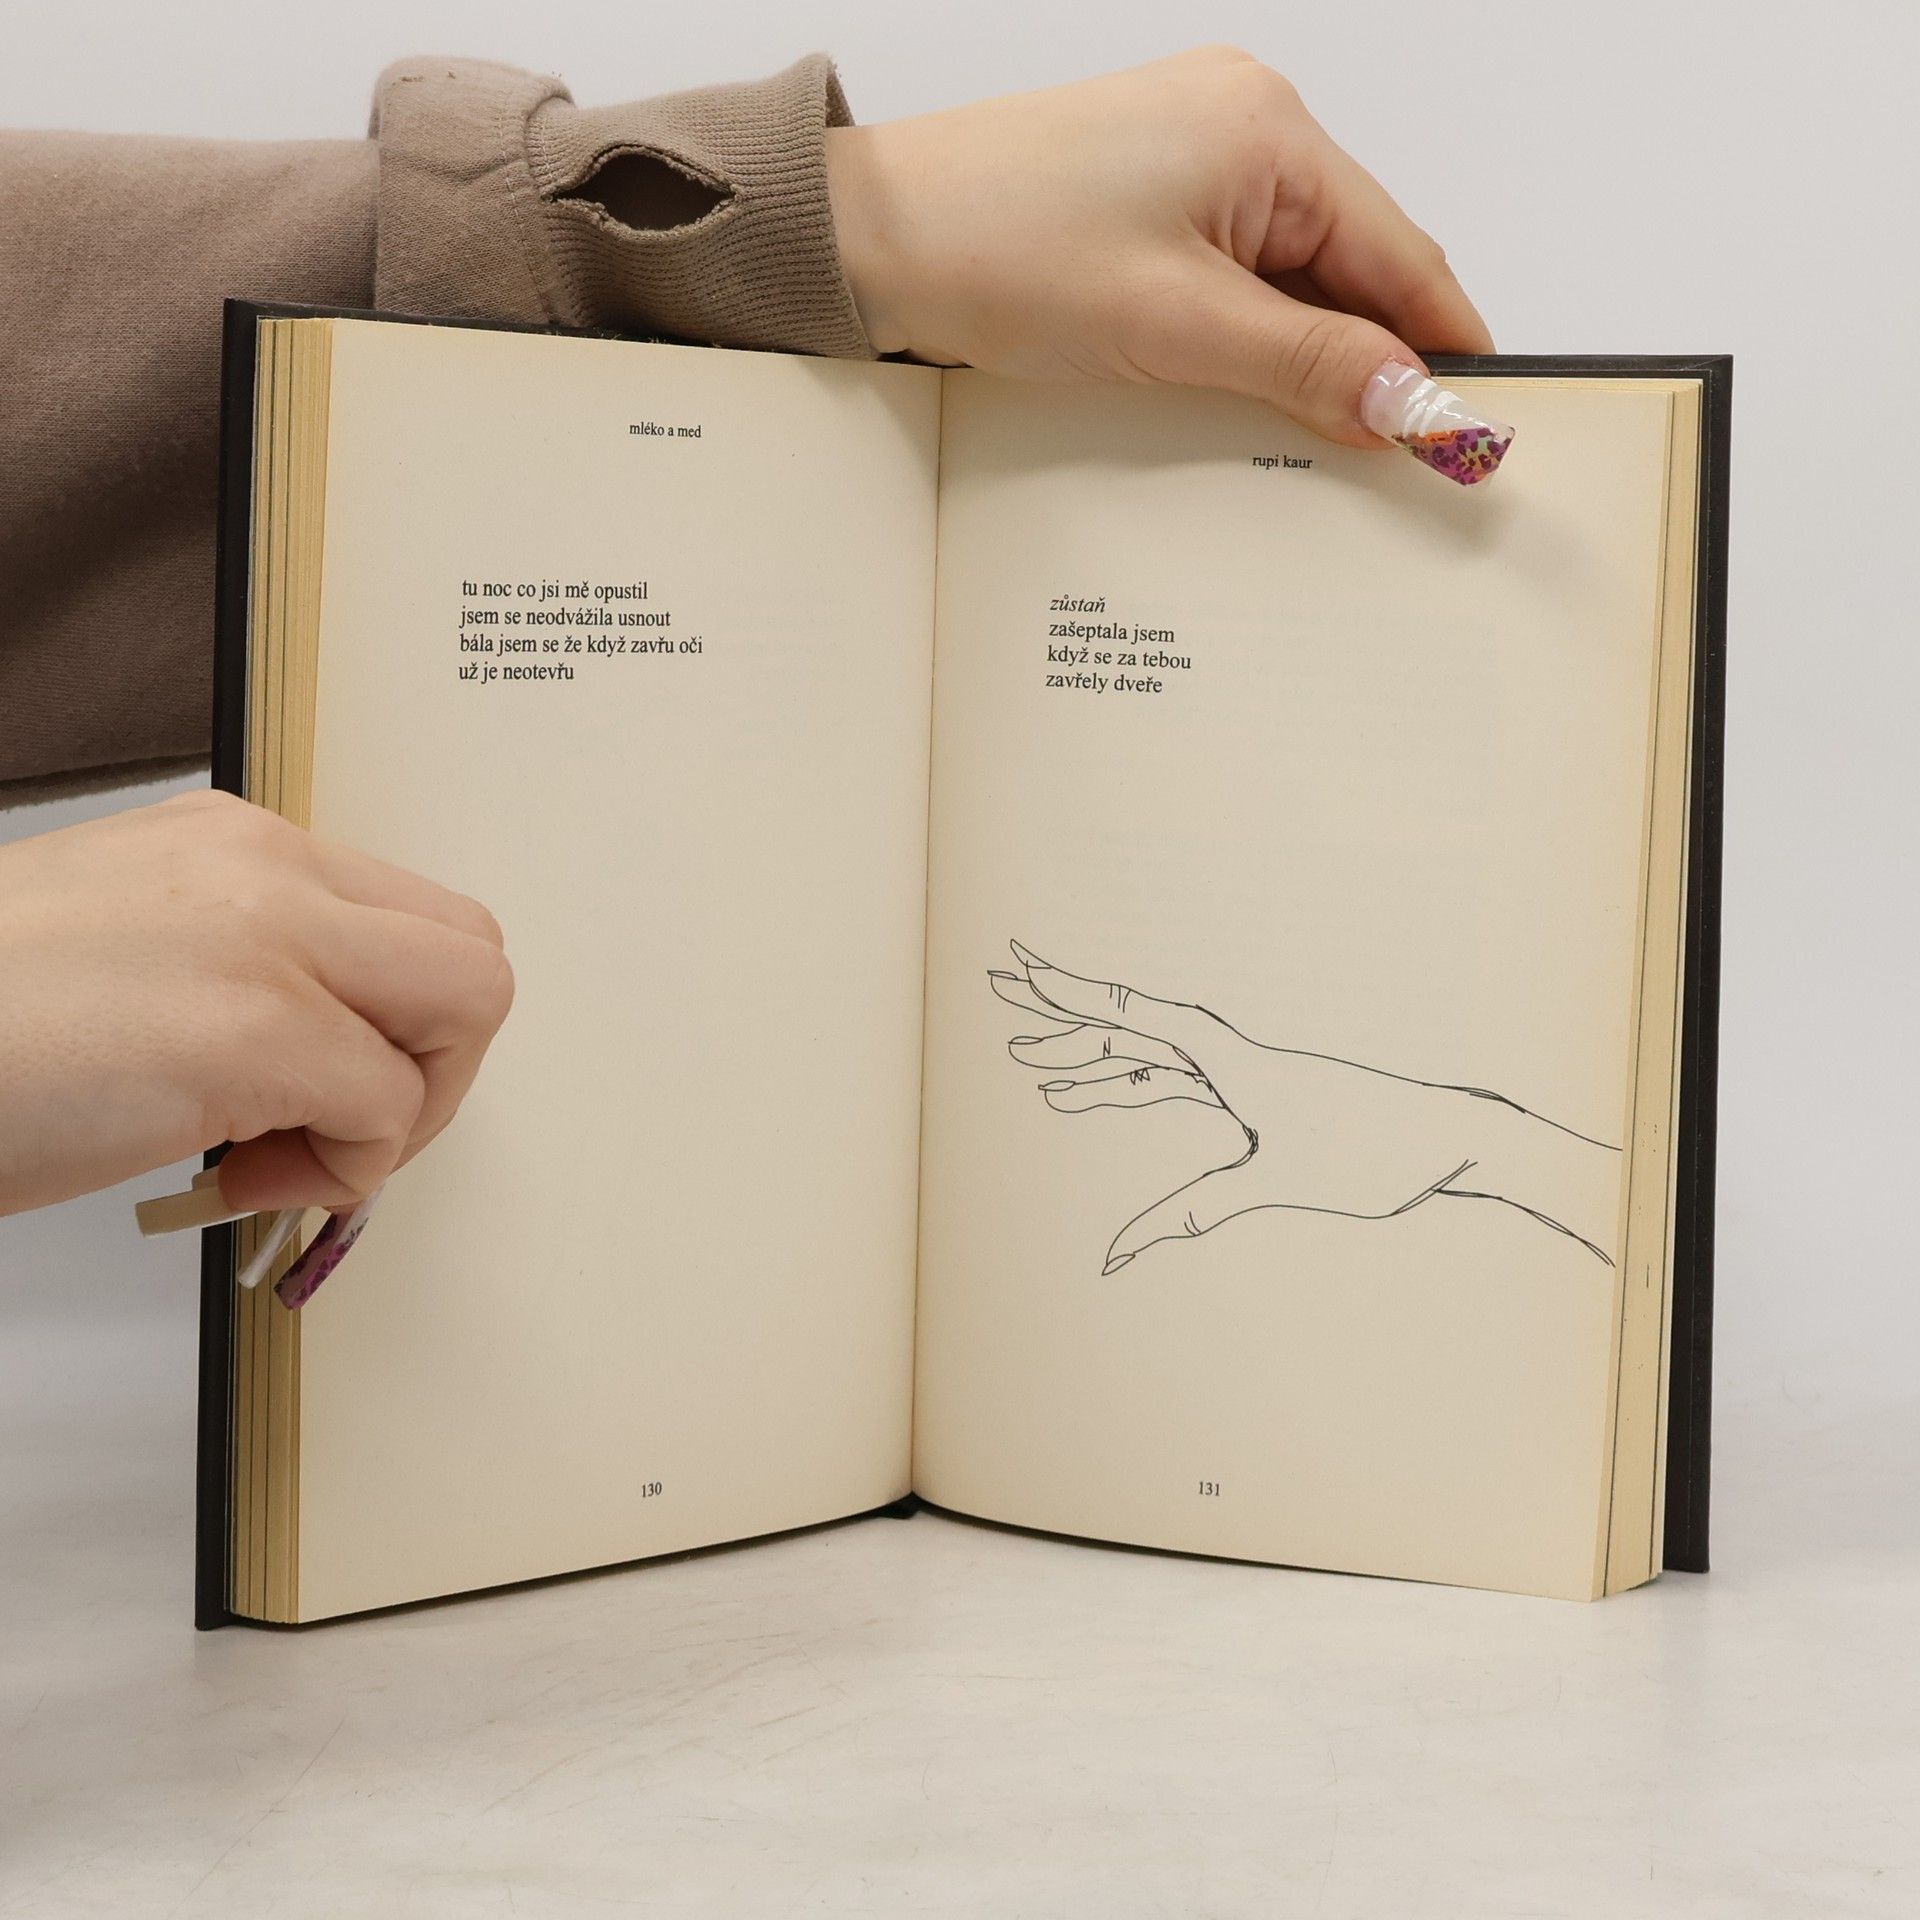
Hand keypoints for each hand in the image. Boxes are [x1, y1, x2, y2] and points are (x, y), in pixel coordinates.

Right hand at [0, 791, 513, 1217]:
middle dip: (436, 1062)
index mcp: (235, 847)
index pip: (413, 921)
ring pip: (467, 1011)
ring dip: (403, 1112)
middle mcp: (265, 868)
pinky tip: (233, 1175)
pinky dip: (339, 1171)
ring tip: (283, 1150)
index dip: (400, 1021)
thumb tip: (332, 1050)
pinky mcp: (252, 1030)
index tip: (329, 1082)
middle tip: (342, 1124)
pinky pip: (388, 1109)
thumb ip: (246, 969)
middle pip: (470, 954)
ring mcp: (267, 940)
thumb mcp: (130, 953)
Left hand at [827, 46, 1492, 447]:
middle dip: (1368, 362)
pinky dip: (1249, 336)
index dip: (1441, 350)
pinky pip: (1236, 272)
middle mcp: (1245, 125)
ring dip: (1303, 356)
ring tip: (1307, 442)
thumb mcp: (1176, 325)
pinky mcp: (1151, 195)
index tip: (1472, 429)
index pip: (1401, 256)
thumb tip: (1415, 402)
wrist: (873, 237)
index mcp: (1270, 133)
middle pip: (1352, 265)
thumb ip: (1308, 363)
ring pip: (1292, 276)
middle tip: (1391, 463)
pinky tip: (1241, 396)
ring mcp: (1195, 156)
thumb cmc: (999, 249)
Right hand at [990, 942, 1620, 1272]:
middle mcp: (1227, 1053)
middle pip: (1126, 1024)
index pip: (1135, 1014)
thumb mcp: (1274, 1186)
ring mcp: (1238, 1073)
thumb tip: (1116, 1253)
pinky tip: (1091, 1099)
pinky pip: (1172, 1084)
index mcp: (1230, 1056)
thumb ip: (1191, 1213)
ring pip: (1143, 1056)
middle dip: (1060, 1010)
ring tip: (1025, 1060)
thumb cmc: (1371, 1155)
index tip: (1023, 967)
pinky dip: (1126, 1086)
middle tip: (999, 987)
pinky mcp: (1253, 1097)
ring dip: (1086, 1056)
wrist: (1448, 1138)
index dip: (1072, 992)